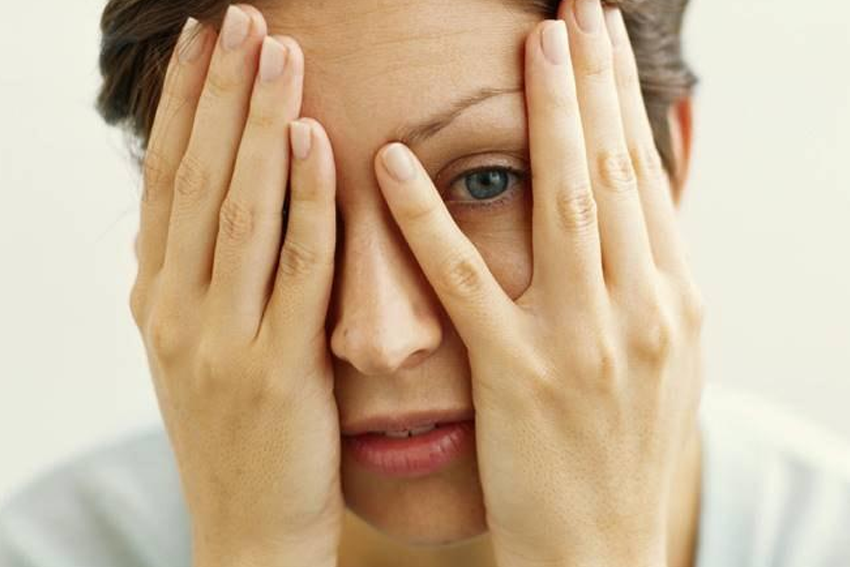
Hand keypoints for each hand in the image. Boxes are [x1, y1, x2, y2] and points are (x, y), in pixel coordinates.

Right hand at [130, 5, 341, 565]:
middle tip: (239, 18)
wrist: (248, 530)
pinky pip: (295, 268)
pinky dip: (305, 200)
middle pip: (196, 177)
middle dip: (217, 91)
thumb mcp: (196, 352)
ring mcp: (221, 339)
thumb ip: (196, 281)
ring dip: (257, 123)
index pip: (166, 180)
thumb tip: (207, 207)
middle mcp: (176, 309)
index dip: (183, 106)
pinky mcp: (275, 369)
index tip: (202, 43)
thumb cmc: (238, 435)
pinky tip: (317, 140)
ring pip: (238, 208)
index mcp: (157, 299)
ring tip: (275, 50)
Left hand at [372, 2, 704, 565]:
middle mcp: (639, 309)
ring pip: (562, 207)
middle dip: (592, 82)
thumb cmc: (622, 452)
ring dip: (545, 117)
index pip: (643, 177)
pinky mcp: (518, 377)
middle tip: (572, 9)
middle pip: (612, 172)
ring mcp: (582, 341)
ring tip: (527, 43)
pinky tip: (395, 162)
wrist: (604, 550)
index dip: (623, 99)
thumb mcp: (662, 359)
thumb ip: (649, 279)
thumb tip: (638, 203)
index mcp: (672, 301)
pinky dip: (428, 218)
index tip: (602, 36)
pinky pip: (466, 283)